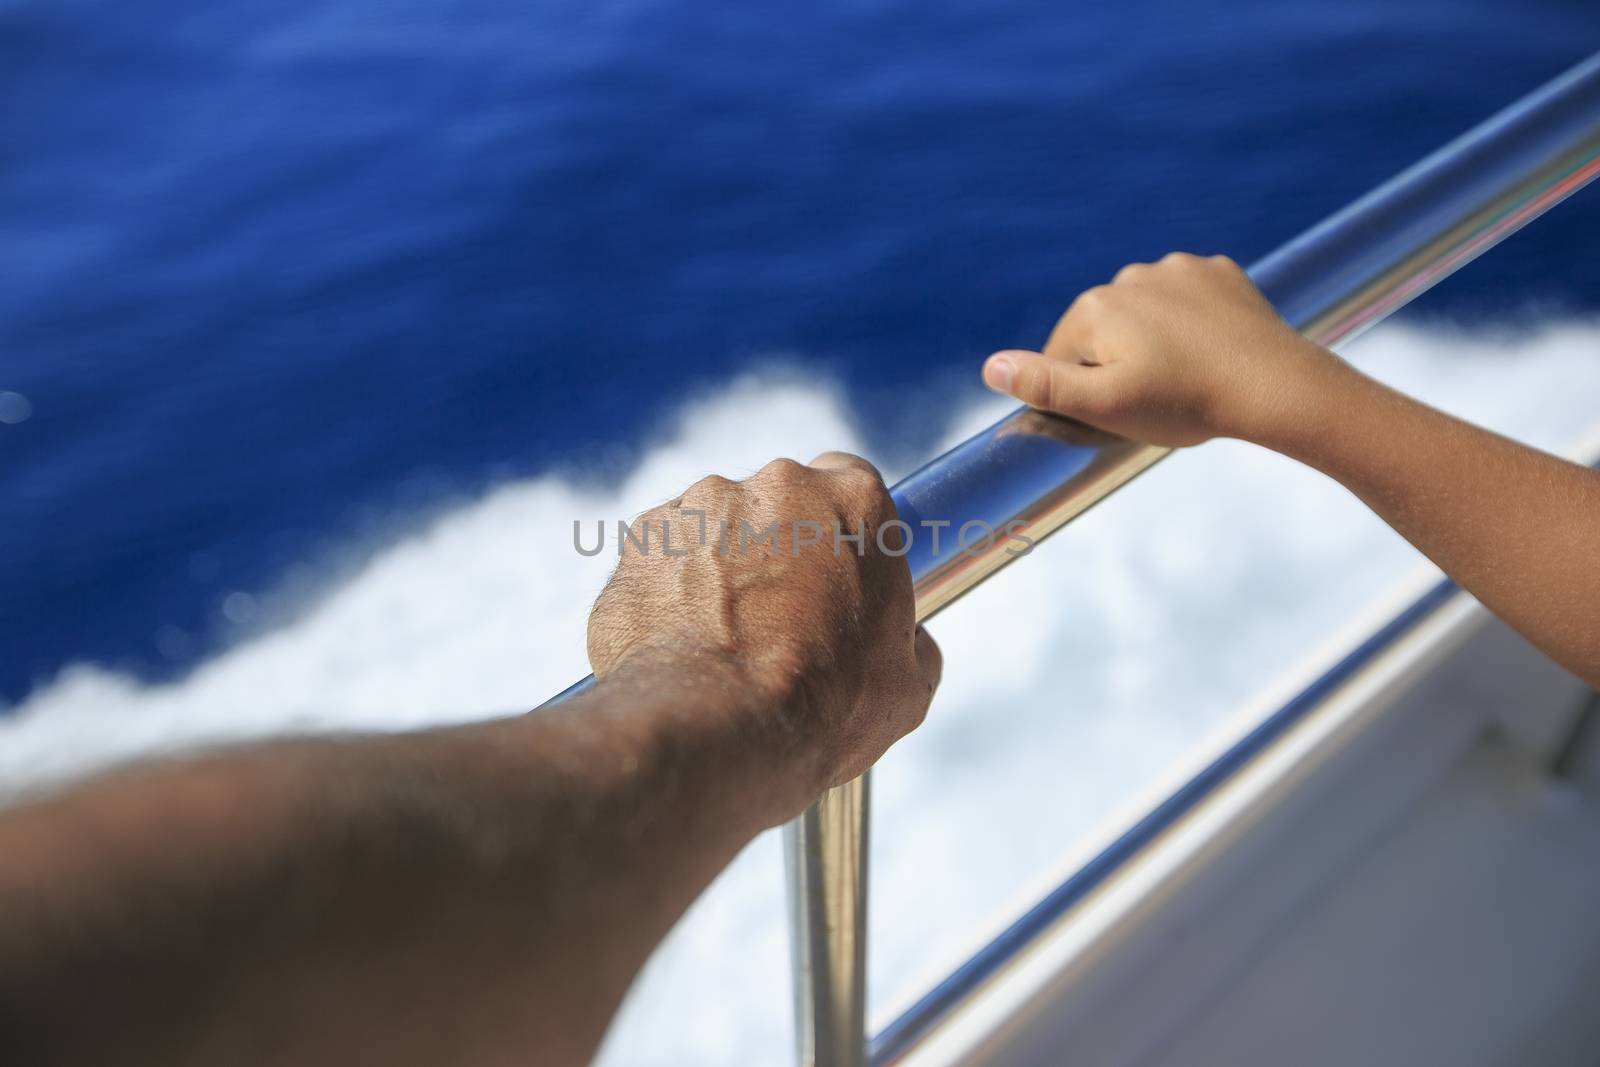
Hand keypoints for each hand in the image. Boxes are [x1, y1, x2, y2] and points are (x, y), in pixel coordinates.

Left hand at [587, 453, 940, 815]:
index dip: (843, 529)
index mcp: (852, 500)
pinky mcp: (638, 547)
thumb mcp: (906, 686)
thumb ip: (909, 642)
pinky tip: (681, 651)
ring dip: (718, 571)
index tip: (837, 570)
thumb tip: (909, 644)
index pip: (851, 482)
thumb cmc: (825, 708)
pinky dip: (667, 598)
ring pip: (712, 531)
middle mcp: (772, 485)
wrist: (717, 734)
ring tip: (723, 645)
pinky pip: (660, 566)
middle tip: (782, 620)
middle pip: (777, 504)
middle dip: (778, 549)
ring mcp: (696, 509)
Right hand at [982, 252, 1339, 446]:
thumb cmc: (1183, 403)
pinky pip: (1188, 299)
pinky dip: (1191, 322)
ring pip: (1145, 314)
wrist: (1274, 386)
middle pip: (1104, 332)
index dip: (1085, 392)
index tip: (1120, 411)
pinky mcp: (1217, 272)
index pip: (1063, 357)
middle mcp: (1129, 276)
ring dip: (1154, 341)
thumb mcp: (1104, 408)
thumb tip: (990, 367)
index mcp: (1093, 307)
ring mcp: (1177, 269)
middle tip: (1155, 399)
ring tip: (1185, 377)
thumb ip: (1044, 386)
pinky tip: (1208, 350)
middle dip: (1119, 363)